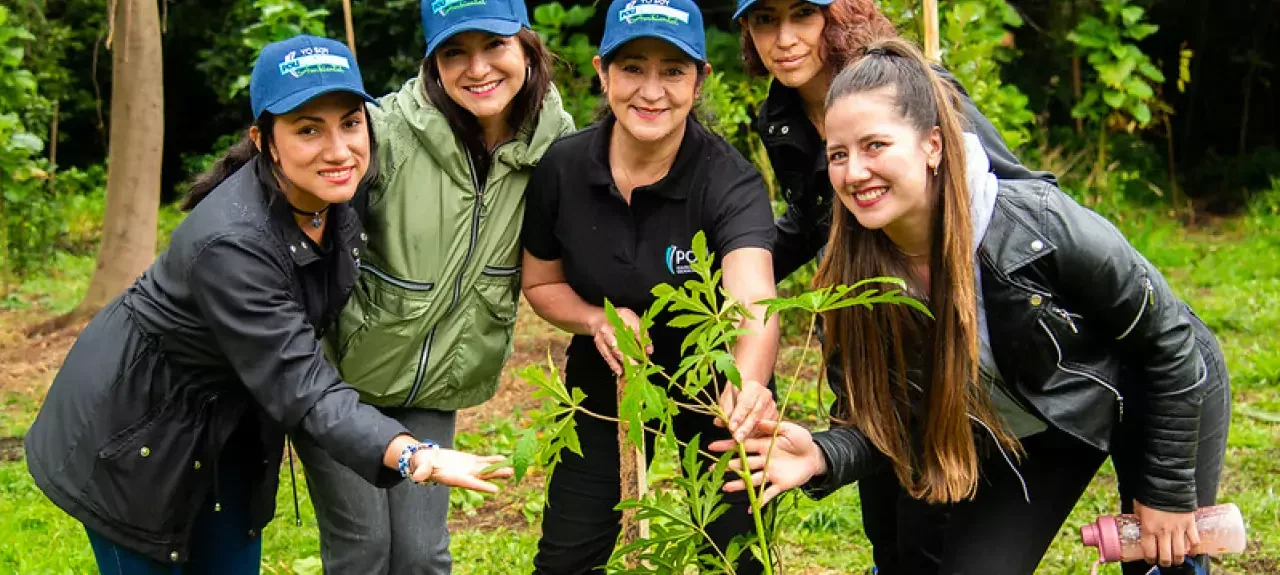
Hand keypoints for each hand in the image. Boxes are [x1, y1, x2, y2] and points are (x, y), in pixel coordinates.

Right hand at [410, 448, 513, 492]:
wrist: (424, 460)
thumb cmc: (421, 464)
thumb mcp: (420, 467)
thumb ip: (422, 472)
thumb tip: (417, 477)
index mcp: (453, 478)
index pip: (470, 484)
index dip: (483, 487)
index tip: (496, 490)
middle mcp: (463, 475)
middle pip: (482, 477)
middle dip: (496, 476)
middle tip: (511, 474)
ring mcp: (467, 468)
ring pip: (486, 469)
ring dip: (499, 468)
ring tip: (513, 469)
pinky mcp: (468, 460)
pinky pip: (483, 460)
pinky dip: (493, 459)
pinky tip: (503, 457)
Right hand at [590, 307, 651, 374]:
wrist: (598, 319)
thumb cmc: (620, 320)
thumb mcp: (632, 320)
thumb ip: (642, 333)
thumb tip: (649, 350)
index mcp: (623, 315)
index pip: (635, 328)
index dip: (642, 340)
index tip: (649, 351)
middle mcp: (612, 323)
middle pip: (624, 340)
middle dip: (634, 354)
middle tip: (642, 364)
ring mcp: (603, 333)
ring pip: (615, 349)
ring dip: (625, 361)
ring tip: (633, 371)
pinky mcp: (598, 342)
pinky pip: (606, 355)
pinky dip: (613, 364)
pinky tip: (620, 371)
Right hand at [708, 420, 825, 504]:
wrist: (814, 456)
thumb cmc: (801, 440)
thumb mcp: (789, 429)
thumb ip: (773, 426)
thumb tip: (757, 420)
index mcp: (764, 445)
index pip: (742, 446)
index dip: (727, 446)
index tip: (712, 446)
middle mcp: (763, 460)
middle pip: (743, 463)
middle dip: (727, 465)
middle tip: (711, 468)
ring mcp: (770, 473)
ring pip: (751, 479)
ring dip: (739, 484)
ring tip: (725, 487)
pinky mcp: (780, 484)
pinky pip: (768, 494)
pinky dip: (760, 501)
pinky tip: (751, 509)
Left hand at [718, 379, 777, 442]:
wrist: (749, 390)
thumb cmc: (735, 393)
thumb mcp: (727, 397)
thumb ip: (724, 409)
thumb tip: (719, 422)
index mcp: (753, 387)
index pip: (746, 404)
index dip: (738, 417)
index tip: (731, 427)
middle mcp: (765, 395)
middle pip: (755, 415)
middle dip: (745, 428)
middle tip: (737, 439)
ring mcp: (772, 406)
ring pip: (762, 423)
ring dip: (751, 433)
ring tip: (741, 441)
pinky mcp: (776, 416)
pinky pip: (767, 428)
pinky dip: (757, 435)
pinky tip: (749, 440)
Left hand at [1133, 500, 1199, 567]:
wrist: (1167, 483)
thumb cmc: (1150, 494)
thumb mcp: (1138, 508)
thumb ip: (1140, 519)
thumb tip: (1140, 525)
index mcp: (1148, 529)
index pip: (1149, 552)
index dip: (1150, 559)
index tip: (1151, 559)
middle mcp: (1163, 532)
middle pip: (1166, 556)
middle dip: (1165, 562)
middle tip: (1165, 562)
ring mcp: (1178, 529)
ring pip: (1180, 552)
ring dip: (1178, 559)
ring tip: (1176, 560)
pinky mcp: (1190, 524)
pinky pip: (1194, 541)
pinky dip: (1193, 548)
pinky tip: (1191, 550)